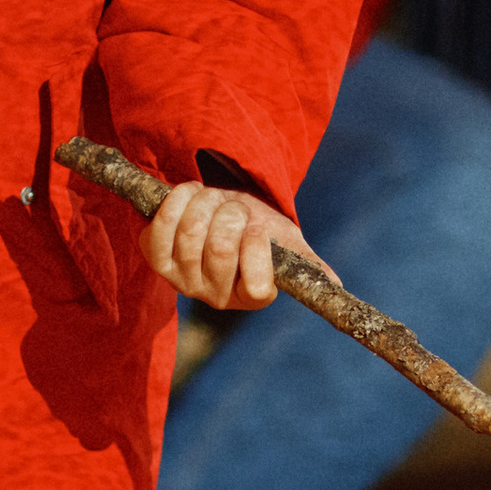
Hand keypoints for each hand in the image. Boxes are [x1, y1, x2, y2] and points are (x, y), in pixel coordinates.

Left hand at [142, 180, 319, 310]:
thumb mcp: (286, 242)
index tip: (259, 227)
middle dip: (232, 213)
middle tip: (235, 206)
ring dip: (206, 201)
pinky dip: (176, 200)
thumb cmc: (258, 228)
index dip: (257, 247)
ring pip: (192, 233)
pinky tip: (188, 193)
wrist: (219, 215)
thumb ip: (308, 263)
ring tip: (213, 196)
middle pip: (221, 249)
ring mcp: (182, 280)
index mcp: (253, 295)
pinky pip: (161, 229)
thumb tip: (334, 284)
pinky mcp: (156, 259)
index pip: (258, 285)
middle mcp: (216, 296)